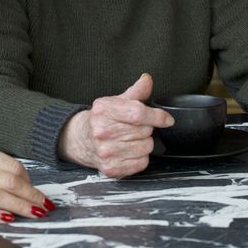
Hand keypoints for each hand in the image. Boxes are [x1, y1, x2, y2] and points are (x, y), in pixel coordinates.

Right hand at [58, 73, 173, 177]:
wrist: (80, 139)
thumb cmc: (101, 120)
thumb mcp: (115, 102)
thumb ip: (135, 92)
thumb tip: (147, 79)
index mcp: (103, 110)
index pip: (138, 113)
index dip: (157, 116)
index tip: (167, 119)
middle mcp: (102, 131)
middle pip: (145, 131)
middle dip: (146, 128)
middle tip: (134, 128)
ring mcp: (106, 152)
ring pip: (146, 147)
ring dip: (144, 144)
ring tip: (130, 140)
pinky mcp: (110, 168)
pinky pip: (141, 163)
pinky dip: (140, 158)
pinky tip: (128, 152)